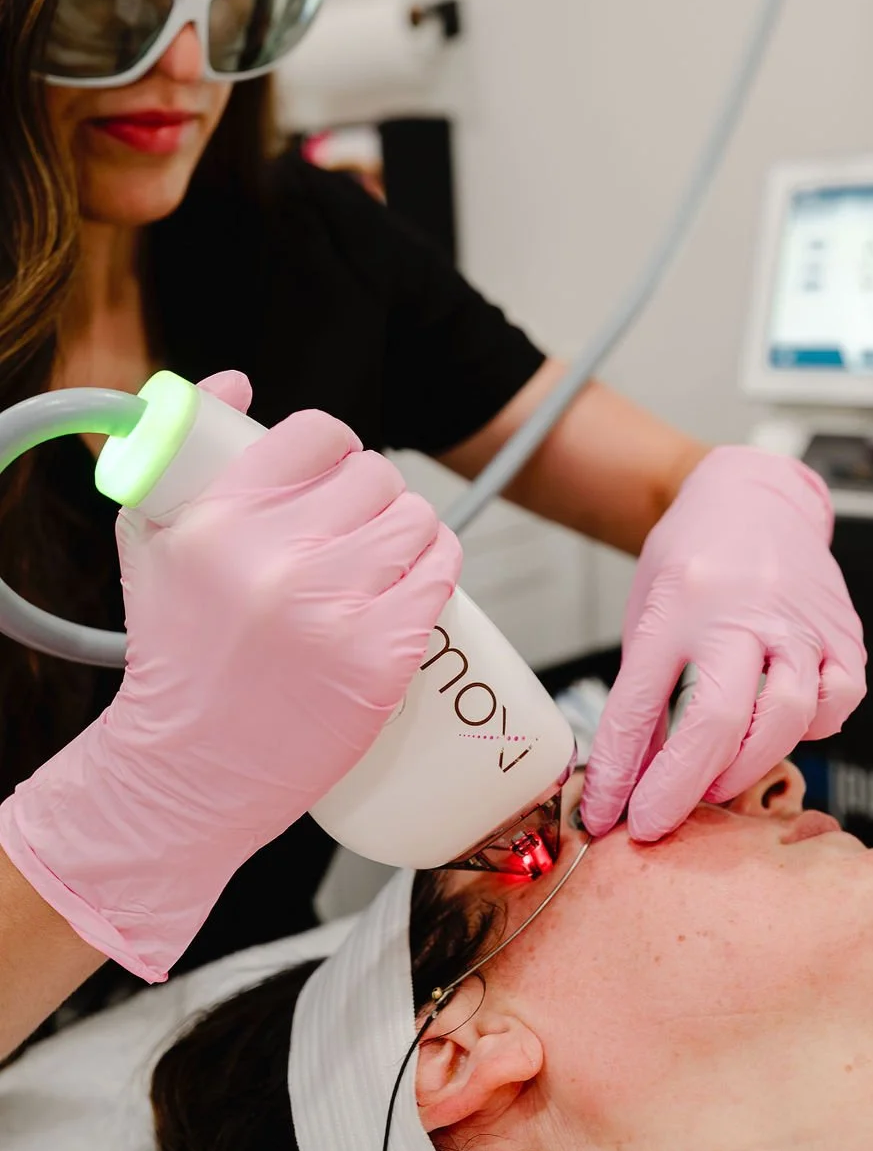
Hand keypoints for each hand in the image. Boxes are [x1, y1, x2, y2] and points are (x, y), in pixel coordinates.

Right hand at [0, 372, 460, 979]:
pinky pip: (441, 571)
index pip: (317, 434)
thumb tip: (235, 381)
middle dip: (370, 492)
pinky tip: (409, 579)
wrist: (190, 769)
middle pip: (375, 475)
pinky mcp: (382, 656)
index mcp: (220, 523)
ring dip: (406, 528)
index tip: (331, 468)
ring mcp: (336, 611)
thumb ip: (182, 451)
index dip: (333, 446)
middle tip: (354, 522)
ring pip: (417, 518)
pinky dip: (434, 566)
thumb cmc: (172, 651)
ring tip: (380, 555)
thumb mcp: (153, 540)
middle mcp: (279, 561)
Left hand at [581, 446, 864, 840]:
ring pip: (787, 715)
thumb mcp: (648, 617)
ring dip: (746, 766)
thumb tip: (626, 785)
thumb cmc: (694, 560)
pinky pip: (837, 700)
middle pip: (719, 716)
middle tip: (659, 820)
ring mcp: (799, 619)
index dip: (619, 770)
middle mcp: (742, 609)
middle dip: (682, 786)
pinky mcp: (842, 630)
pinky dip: (811, 730)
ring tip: (715, 782)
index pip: (641, 702)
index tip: (607, 814)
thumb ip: (643, 699)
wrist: (751, 496)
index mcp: (678, 602)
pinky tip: (779, 731)